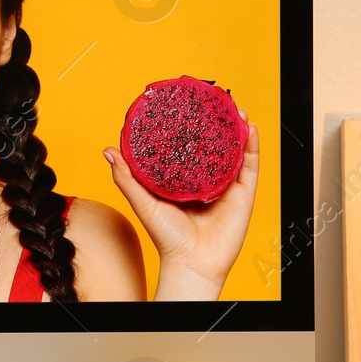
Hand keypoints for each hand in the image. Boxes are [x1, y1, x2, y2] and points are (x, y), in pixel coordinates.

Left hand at [103, 116, 258, 300]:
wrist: (191, 264)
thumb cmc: (166, 238)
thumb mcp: (143, 202)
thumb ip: (127, 178)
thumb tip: (109, 150)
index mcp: (185, 180)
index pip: (188, 147)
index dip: (189, 126)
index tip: (186, 103)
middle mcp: (206, 180)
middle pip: (213, 144)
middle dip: (215, 121)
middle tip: (213, 97)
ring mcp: (226, 186)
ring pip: (234, 150)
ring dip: (235, 126)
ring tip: (232, 105)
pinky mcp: (243, 194)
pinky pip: (249, 165)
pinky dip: (251, 145)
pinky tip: (248, 126)